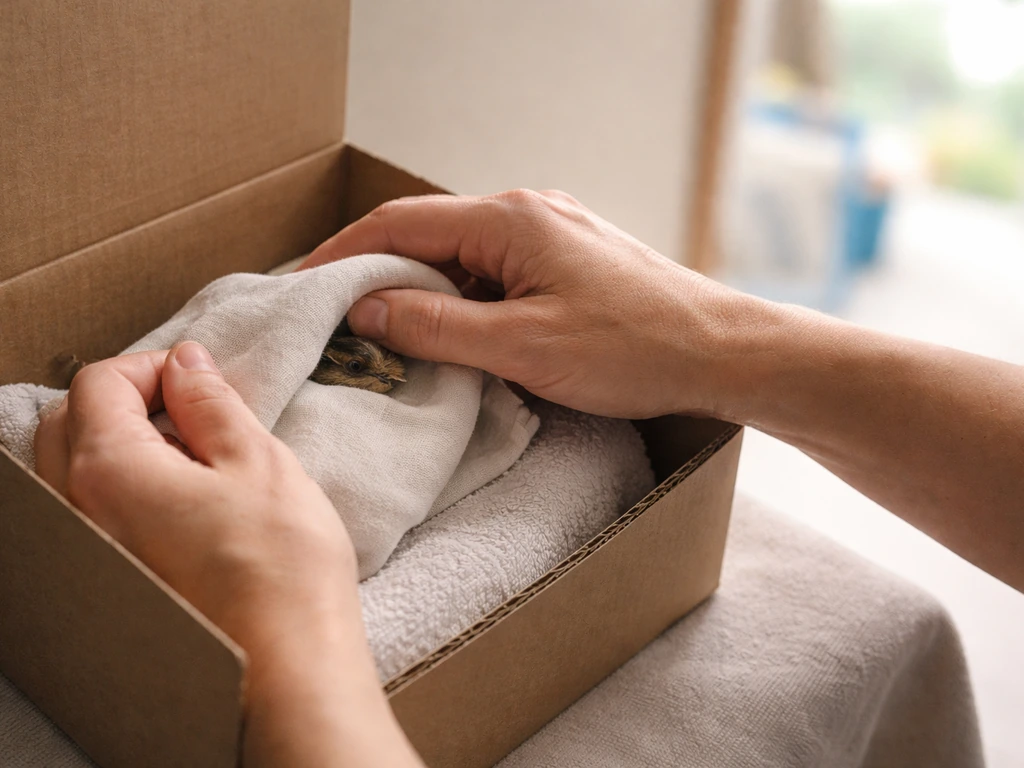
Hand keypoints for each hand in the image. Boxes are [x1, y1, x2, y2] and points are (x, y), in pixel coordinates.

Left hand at [34, 344, 422, 766]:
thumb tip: (186, 363)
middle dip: (124, 399)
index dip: (153, 367)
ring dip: (115, 442)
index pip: (99, 383)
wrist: (283, 666)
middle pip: (68, 421)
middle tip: (189, 409)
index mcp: (108, 470)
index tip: (199, 380)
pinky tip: (173, 503)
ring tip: (186, 456)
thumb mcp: (257, 461)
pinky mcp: (101, 582)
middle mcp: (73, 510)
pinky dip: (114, 487)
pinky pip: (83, 512)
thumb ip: (211, 402)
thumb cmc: (281, 566)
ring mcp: (81, 553)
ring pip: (67, 469)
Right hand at [302, 190, 759, 419]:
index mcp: (509, 220)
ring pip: (462, 257)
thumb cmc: (634, 349)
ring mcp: (552, 234)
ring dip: (423, 292)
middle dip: (378, 275)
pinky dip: (464, 301)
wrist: (721, 352)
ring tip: (389, 337)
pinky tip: (456, 337)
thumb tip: (365, 310)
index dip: (342, 255)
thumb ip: (435, 326)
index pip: (400, 224)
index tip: (302, 287)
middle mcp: (528, 212)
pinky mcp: (569, 261)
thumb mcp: (521, 347)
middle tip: (337, 319)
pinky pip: (496, 273)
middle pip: (428, 235)